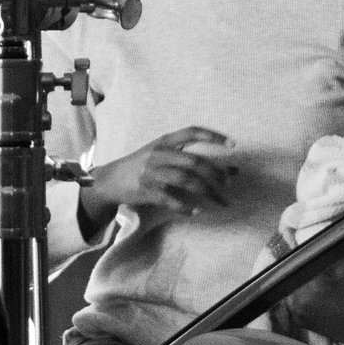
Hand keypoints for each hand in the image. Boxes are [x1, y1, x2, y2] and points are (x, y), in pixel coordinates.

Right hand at [84, 128, 234, 222]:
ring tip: (219, 201)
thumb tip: (225, 167)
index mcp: (164, 141)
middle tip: (228, 183)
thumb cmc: (142, 165)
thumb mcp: (160, 152)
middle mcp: (158, 154)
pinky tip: (196, 212)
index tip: (233, 145)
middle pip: (193, 162)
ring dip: (207, 192)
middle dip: (214, 173)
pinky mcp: (146, 191)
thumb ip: (186, 156)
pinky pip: (171, 200)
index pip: (191, 132)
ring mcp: (151, 173)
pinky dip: (185, 207)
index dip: (213, 137)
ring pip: (186, 181)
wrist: (110, 180)